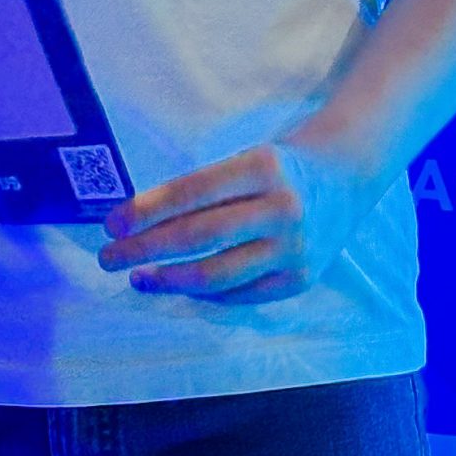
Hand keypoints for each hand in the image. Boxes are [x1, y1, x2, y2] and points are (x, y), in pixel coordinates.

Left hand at [96, 131, 381, 303]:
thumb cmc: (280, 166)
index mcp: (263, 166)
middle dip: (144, 250)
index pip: (191, 192)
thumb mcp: (246, 158)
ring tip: (137, 277)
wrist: (348, 178)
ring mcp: (294, 248)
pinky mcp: (301, 279)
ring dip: (168, 280)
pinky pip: (241, 295)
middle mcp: (282, 208)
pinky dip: (204, 296)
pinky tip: (178, 288)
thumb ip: (203, 190)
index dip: (145, 210)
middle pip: (198, 237)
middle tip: (108, 257)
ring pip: (217, 275)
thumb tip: (138, 225)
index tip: (110, 224)